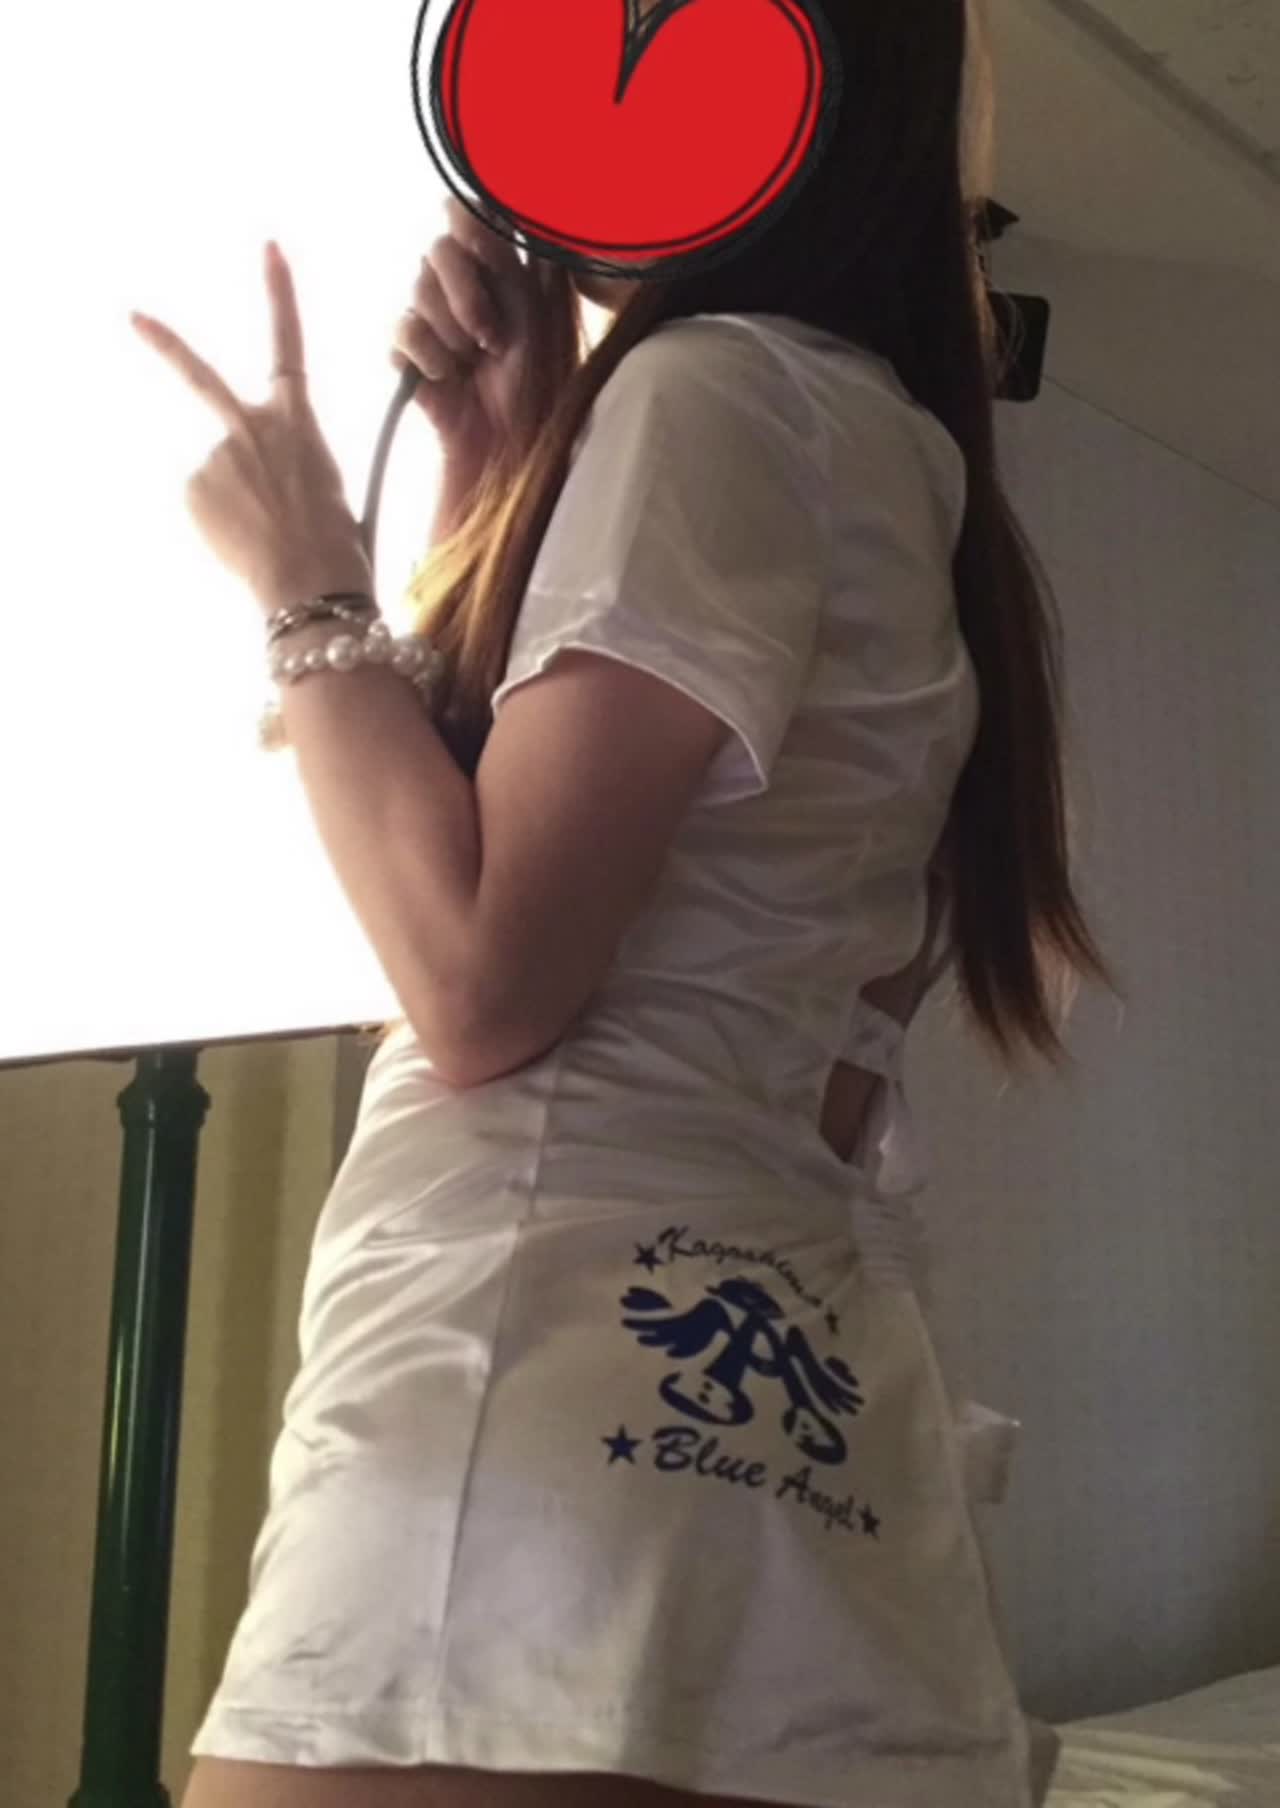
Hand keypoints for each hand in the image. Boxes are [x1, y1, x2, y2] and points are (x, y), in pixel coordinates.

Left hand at [130, 241, 372, 614]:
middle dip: (164, 343)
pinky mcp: (193, 488)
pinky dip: (221, 523)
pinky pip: (204, 503)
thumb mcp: (331, 488)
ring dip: (236, 502)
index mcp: (298, 420)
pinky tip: (244, 542)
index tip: (268, 249)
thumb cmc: (336, 544)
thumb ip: (285, 462)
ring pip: (219, 475)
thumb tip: (238, 473)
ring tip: (266, 535)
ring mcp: (215, 455)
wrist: (313, 584)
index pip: (288, 344)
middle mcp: (251, 426)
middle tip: (130, 317)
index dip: (279, 293)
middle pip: (200, 377)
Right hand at [390, 195, 581, 475]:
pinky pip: (401, 330)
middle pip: (438, 249)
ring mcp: (433, 318)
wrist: (511, 445)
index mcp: (498, 269)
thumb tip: (532, 200)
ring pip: (417, 289)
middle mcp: (463, 285)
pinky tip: (448, 378)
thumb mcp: (544, 314)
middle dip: (465, 293)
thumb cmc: (541, 384)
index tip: (492, 255)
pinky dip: (426, 355)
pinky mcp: (410, 353)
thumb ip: (531, 257)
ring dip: (451, 332)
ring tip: (475, 364)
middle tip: (491, 338)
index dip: (472, 228)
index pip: (468, 215)